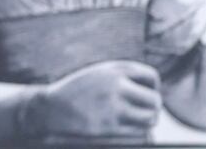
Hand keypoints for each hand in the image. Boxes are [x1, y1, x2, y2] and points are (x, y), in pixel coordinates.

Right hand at [23, 61, 161, 137]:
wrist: (50, 109)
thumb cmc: (77, 92)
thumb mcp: (98, 75)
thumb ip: (123, 78)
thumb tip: (154, 92)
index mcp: (114, 69)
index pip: (151, 77)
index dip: (152, 88)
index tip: (143, 95)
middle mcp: (115, 85)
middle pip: (155, 101)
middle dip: (151, 108)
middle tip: (141, 113)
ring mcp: (112, 107)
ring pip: (150, 119)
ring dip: (146, 123)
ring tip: (134, 123)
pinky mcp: (109, 127)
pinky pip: (138, 134)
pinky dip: (137, 135)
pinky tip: (125, 131)